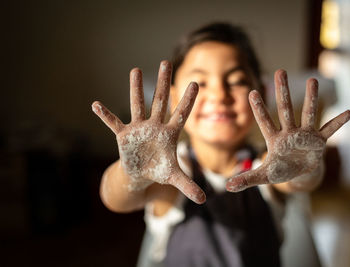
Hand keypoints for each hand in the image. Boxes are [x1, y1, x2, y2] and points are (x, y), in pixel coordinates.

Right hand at [92, 61, 205, 203]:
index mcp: (169, 134)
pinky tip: (96, 104)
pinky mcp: (124, 135)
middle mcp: (155, 126)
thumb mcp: (174, 178)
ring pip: (138, 105)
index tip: (196, 83)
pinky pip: (113, 123)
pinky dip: (105, 115)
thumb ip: (189, 185)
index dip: (188, 100)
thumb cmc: (159, 170)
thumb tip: (204, 200)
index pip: (181, 114)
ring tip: (136, 69)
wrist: (141, 173)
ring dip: (136, 89)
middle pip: (160, 101)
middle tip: (166, 62)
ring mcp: (139, 128)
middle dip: (163, 83)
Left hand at [226, 69, 349, 191]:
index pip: (264, 122)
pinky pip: (329, 130)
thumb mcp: (263, 176)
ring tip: (313, 80)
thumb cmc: (279, 170)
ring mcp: (304, 135)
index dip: (258, 109)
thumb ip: (246, 179)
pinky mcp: (318, 141)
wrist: (298, 173)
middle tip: (280, 71)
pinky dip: (338, 123)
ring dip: (310, 98)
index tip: (252, 91)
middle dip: (282, 91)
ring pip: (307, 113)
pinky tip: (348, 112)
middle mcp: (288, 132)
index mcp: (274, 139)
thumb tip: (227, 187)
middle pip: (285, 109)